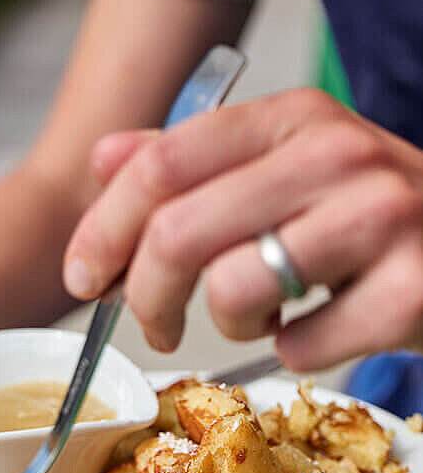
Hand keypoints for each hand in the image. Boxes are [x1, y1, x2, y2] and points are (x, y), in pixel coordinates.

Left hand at [63, 89, 422, 369]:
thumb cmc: (365, 219)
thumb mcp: (280, 171)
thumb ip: (190, 164)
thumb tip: (102, 161)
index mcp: (291, 120)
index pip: (161, 164)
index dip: (103, 228)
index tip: (82, 276)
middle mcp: (333, 156)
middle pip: (178, 233)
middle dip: (144, 297)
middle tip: (156, 324)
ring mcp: (377, 221)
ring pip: (232, 290)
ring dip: (228, 324)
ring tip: (262, 315)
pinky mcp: (406, 293)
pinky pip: (298, 347)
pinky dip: (292, 352)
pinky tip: (317, 329)